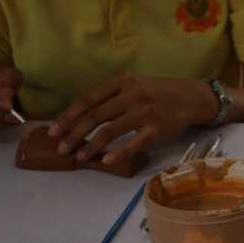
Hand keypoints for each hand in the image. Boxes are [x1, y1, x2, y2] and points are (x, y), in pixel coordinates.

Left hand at [48, 73, 216, 164]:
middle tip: (61, 148)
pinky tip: (106, 161)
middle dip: (74, 133)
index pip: (88, 99)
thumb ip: (109, 96)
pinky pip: (134, 143)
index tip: (53, 130)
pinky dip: (119, 153)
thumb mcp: (132, 84)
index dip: (68, 116)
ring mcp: (145, 112)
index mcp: (121, 81)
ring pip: (110, 130)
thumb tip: (77, 116)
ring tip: (79, 156)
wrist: (190, 97)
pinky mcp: (157, 128)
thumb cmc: (155, 92)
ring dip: (91, 145)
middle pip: (95, 116)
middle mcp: (132, 94)